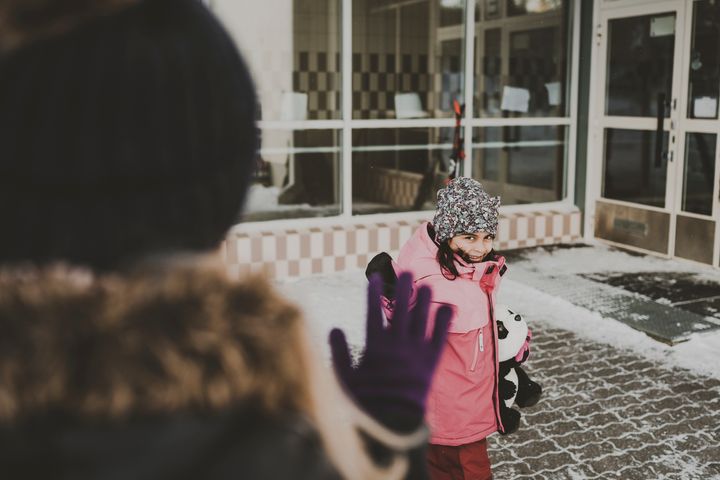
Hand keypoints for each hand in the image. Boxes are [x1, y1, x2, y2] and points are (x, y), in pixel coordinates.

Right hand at [329, 272, 451, 430]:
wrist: (394, 421)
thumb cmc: (366, 402)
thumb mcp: (345, 379)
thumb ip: (339, 353)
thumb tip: (334, 329)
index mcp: (375, 346)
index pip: (372, 311)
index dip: (373, 292)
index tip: (373, 276)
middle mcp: (397, 343)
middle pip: (400, 308)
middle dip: (403, 288)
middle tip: (406, 271)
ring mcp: (416, 351)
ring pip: (420, 317)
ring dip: (423, 299)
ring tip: (426, 284)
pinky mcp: (431, 360)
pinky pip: (440, 336)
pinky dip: (443, 321)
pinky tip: (447, 306)